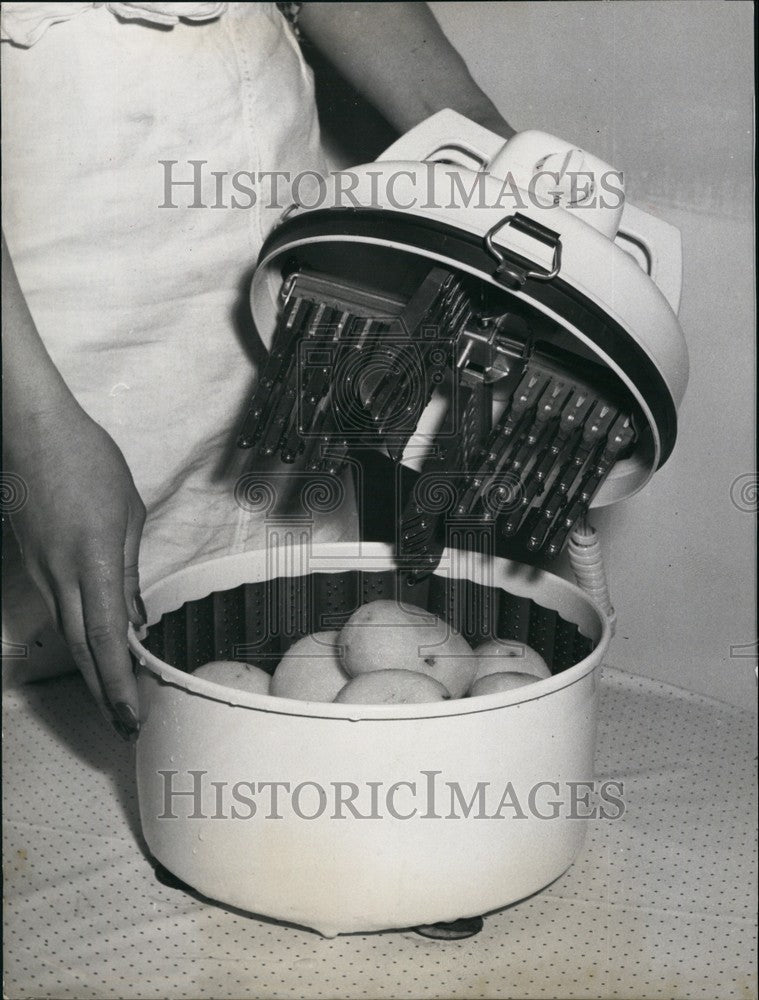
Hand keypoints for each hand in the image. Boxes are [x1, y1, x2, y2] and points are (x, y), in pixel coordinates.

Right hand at [8, 404, 145, 738]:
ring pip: (69, 636)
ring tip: (114, 703)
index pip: (107, 637)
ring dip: (92, 673)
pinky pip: (61, 611)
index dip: (118, 683)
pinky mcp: (35, 564)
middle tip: (125, 729)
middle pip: (83, 650)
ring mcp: (44, 572)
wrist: (32, 432)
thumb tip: (134, 616)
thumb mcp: (127, 512)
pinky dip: (81, 640)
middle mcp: (64, 576)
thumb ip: (130, 568)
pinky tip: (97, 654)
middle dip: (104, 695)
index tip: (133, 716)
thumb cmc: (88, 462)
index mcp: (95, 561)